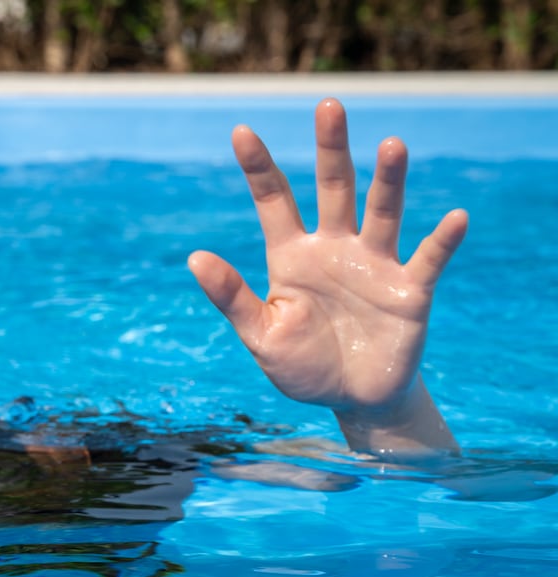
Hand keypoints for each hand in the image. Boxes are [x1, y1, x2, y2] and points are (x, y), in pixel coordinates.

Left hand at [189, 99, 465, 456]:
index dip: (258, 168)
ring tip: (391, 145)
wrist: (351, 398)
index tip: (240, 131)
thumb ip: (232, 298)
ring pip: (382, 212)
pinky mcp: (410, 291)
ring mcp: (375, 265)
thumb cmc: (302, 364)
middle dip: (331, 149)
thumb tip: (194, 257)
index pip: (274, 201)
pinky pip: (429, 259)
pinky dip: (443, 241)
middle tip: (328, 105)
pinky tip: (455, 218)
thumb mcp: (260, 335)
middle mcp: (335, 249)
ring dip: (388, 180)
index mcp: (292, 257)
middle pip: (333, 188)